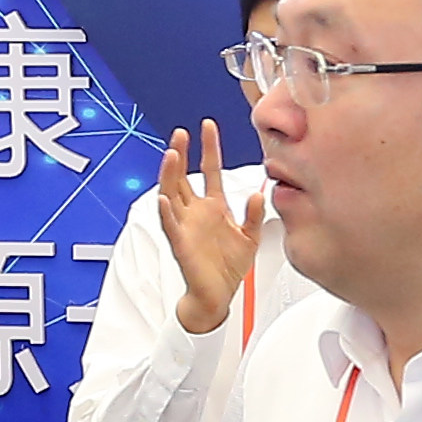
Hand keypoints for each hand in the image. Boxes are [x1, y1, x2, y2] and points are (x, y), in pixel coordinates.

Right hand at [154, 123, 252, 332]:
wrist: (217, 295)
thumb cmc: (229, 267)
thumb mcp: (250, 237)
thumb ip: (253, 214)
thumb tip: (257, 194)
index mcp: (214, 207)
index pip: (210, 170)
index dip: (209, 148)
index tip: (207, 127)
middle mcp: (197, 212)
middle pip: (184, 176)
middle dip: (182, 154)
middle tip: (180, 134)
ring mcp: (186, 225)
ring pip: (172, 194)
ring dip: (169, 175)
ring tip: (170, 155)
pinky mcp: (180, 243)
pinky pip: (170, 225)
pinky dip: (166, 212)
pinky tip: (164, 198)